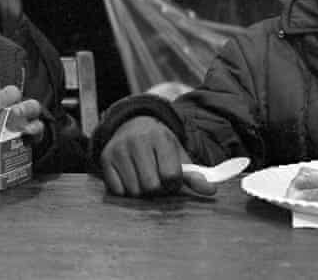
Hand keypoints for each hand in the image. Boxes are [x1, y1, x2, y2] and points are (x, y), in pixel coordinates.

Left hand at [0, 75, 44, 139]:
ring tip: (14, 115)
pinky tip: (28, 131)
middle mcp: (12, 104)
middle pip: (11, 91)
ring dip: (22, 107)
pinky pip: (39, 125)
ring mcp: (26, 116)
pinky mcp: (35, 130)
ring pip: (30, 103)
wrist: (11, 149)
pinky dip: (34, 127)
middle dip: (1, 97)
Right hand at [99, 116, 215, 197]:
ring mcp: (119, 149)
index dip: (174, 183)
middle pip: (151, 186)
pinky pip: (117, 190)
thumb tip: (212, 191)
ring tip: (144, 177)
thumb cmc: (159, 145)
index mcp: (160, 137)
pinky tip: (130, 177)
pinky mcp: (105, 158)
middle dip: (158, 189)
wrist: (132, 125)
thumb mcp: (178, 154)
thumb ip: (195, 174)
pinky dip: (125, 190)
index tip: (171, 177)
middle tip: (157, 179)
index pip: (171, 176)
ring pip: (134, 191)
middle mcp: (137, 140)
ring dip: (141, 191)